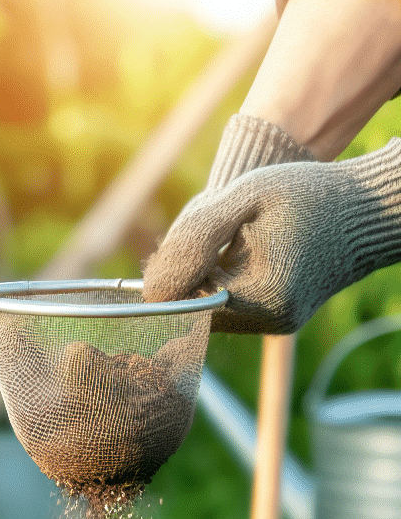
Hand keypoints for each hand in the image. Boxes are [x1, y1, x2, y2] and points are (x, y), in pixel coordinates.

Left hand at [143, 140, 400, 333]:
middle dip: (188, 275)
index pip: (183, 303)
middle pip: (194, 312)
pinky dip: (224, 283)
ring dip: (204, 279)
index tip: (186, 238)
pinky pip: (232, 308)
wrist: (367, 207)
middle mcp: (270, 321)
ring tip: (231, 240)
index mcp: (262, 295)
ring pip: (211, 312)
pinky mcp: (280, 319)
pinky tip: (239, 252)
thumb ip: (194, 239)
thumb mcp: (245, 198)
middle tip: (211, 235)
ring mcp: (277, 324)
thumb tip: (151, 289)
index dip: (171, 272)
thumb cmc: (307, 193)